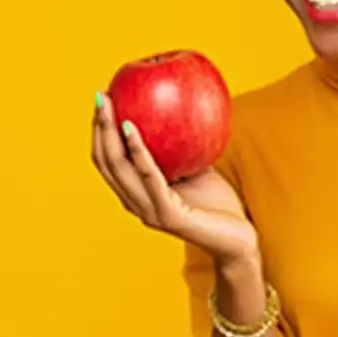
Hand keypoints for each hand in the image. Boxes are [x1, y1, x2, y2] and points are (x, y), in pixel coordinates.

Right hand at [91, 92, 258, 267]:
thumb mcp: (195, 167)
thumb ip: (181, 146)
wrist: (239, 241)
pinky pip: (149, 177)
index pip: (108, 161)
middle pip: (106, 162)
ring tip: (109, 106)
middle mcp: (136, 204)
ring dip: (110, 134)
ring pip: (119, 169)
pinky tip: (132, 128)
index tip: (104, 99)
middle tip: (100, 96)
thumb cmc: (219, 203)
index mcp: (138, 194)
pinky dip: (138, 152)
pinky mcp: (167, 216)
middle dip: (99, 127)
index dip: (100, 131)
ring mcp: (149, 211)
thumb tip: (176, 103)